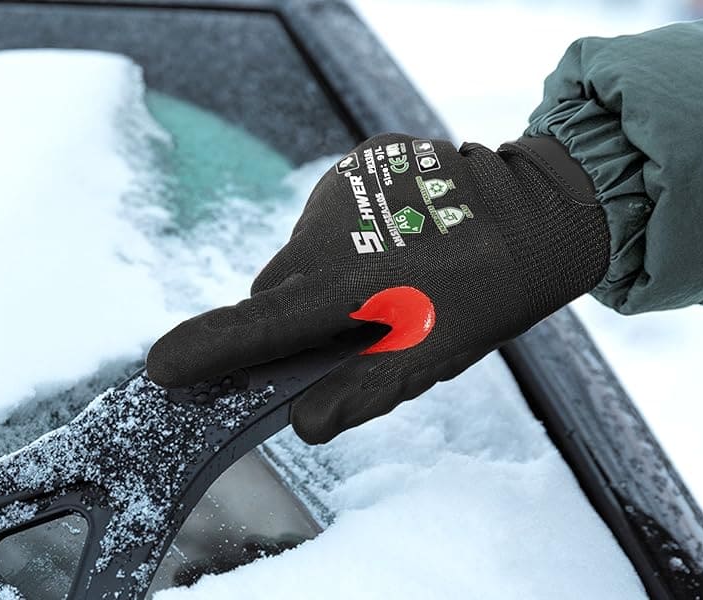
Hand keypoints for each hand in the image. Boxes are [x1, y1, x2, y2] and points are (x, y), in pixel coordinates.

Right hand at [146, 133, 609, 442]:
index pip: (260, 324)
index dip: (207, 349)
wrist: (541, 208)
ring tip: (393, 275)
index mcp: (351, 284)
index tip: (161, 368)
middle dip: (294, 314)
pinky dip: (351, 231)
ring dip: (327, 270)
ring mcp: (345, 186)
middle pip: (274, 289)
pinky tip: (400, 238)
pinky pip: (330, 212)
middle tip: (352, 325)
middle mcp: (334, 228)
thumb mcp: (434, 357)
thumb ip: (363, 390)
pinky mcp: (362, 159)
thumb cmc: (488, 294)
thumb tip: (302, 422)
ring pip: (302, 249)